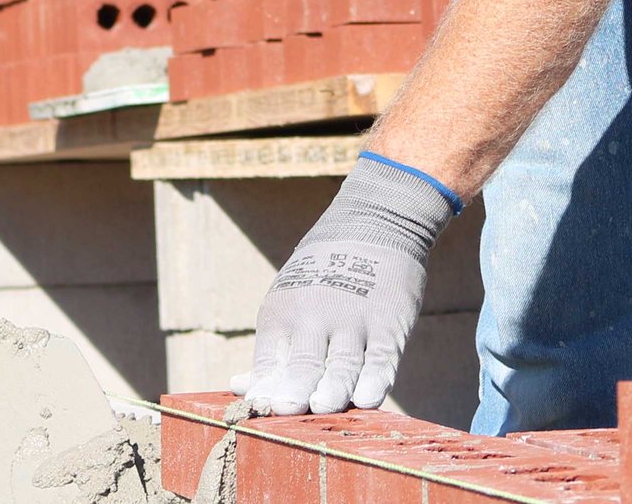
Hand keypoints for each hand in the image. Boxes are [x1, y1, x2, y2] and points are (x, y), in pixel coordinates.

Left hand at [234, 151, 459, 415]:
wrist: (375, 223)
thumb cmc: (321, 274)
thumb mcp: (287, 299)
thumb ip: (272, 349)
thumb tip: (243, 388)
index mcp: (282, 313)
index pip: (270, 362)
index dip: (266, 389)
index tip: (262, 410)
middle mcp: (316, 316)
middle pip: (304, 363)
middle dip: (295, 388)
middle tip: (287, 409)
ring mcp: (355, 319)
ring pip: (343, 364)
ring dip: (333, 387)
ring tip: (323, 406)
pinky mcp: (388, 322)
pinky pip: (381, 357)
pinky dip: (375, 379)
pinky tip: (367, 398)